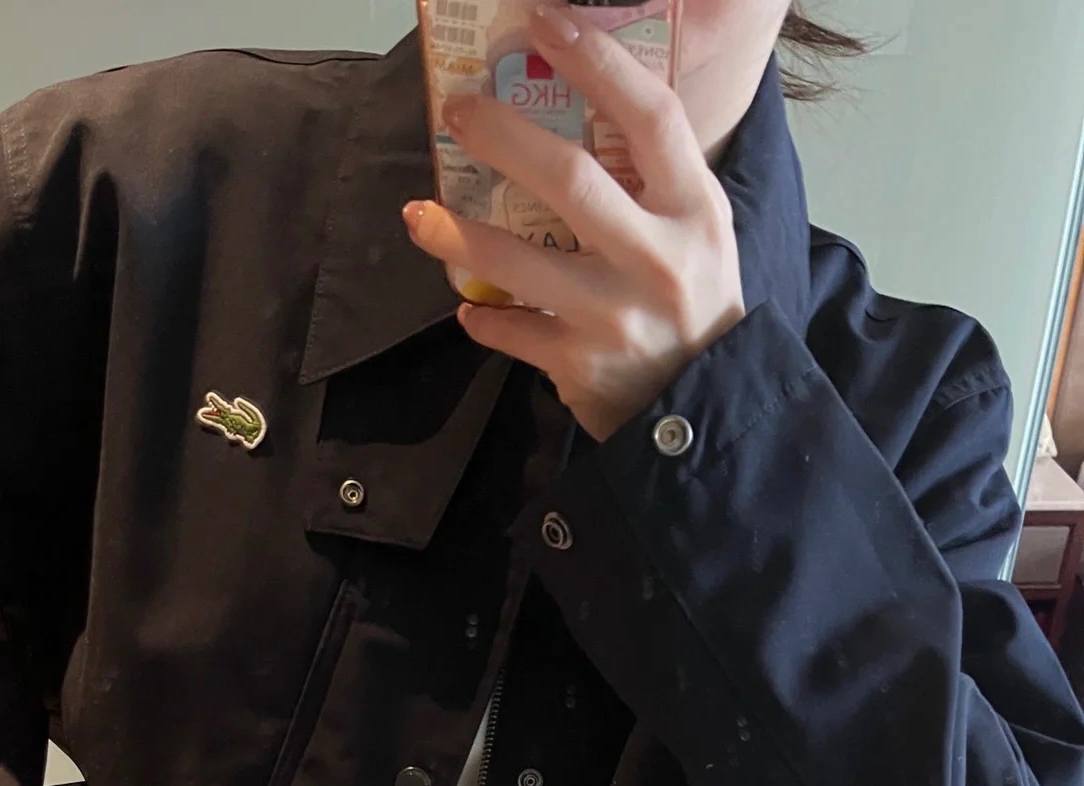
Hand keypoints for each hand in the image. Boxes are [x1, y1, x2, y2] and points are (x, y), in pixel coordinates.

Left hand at [404, 3, 744, 442]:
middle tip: (459, 110)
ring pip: (520, 264)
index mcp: (695, 210)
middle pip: (571, 180)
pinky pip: (512, 330)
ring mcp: (615, 316)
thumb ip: (655, 178)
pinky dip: (484, 317)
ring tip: (419, 215)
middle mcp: (658, 258)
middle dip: (504, 138)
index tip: (546, 23)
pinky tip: (471, 306)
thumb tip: (584, 107)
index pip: (652, 117)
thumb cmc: (693, 305)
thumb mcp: (699, 232)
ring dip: (459, 237)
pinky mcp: (581, 365)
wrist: (702, 412)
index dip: (599, 63)